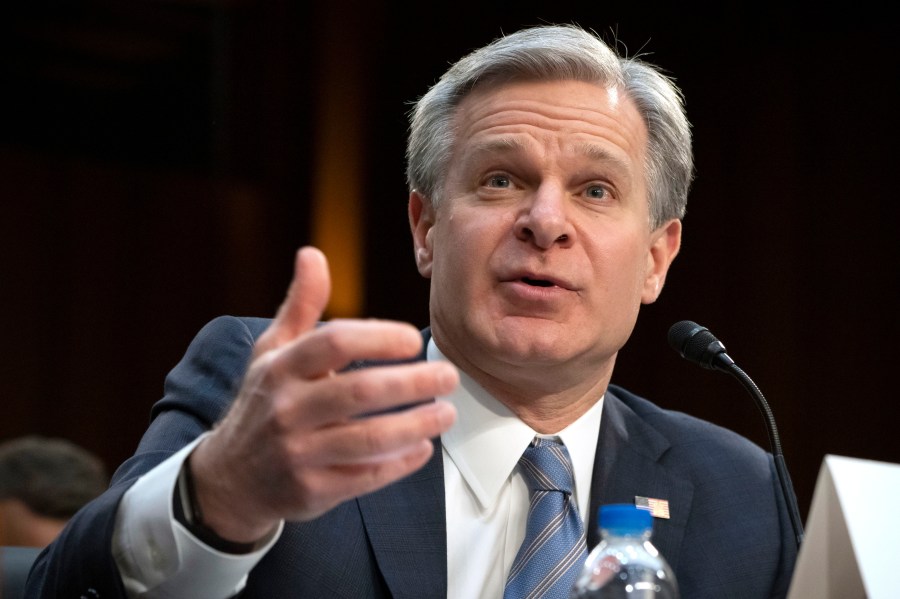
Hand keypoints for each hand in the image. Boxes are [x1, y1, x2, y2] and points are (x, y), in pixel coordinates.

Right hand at [189, 247, 458, 542]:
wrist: (230, 478)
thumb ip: (301, 305)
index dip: (378, 338)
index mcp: (280, 368)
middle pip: (359, 392)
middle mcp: (286, 410)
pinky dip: (399, 464)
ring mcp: (297, 453)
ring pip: (368, 440)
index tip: (412, 339)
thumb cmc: (264, 402)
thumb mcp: (272, 352)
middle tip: (448, 376)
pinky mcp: (311, 491)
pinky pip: (365, 478)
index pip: (333, 343)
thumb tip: (312, 253)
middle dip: (412, 383)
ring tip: (446, 413)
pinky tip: (423, 448)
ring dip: (416, 425)